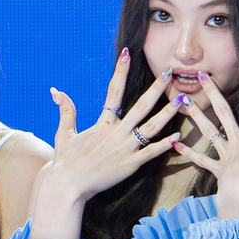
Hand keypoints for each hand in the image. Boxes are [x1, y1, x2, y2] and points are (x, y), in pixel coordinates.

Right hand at [36, 50, 180, 205]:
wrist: (68, 185)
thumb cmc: (66, 161)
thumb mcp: (64, 133)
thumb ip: (66, 111)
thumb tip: (56, 91)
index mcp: (102, 124)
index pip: (113, 91)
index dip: (120, 71)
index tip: (127, 53)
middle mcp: (116, 133)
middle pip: (141, 106)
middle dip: (156, 88)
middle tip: (168, 73)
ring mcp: (125, 149)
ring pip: (151, 127)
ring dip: (168, 113)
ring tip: (181, 100)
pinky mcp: (130, 165)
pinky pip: (151, 153)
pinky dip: (165, 144)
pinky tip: (178, 135)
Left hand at [170, 62, 238, 217]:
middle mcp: (237, 140)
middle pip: (223, 112)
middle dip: (213, 92)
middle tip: (200, 75)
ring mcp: (225, 155)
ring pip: (209, 131)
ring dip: (196, 116)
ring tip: (183, 101)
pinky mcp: (218, 169)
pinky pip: (201, 160)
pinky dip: (189, 153)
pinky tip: (175, 144)